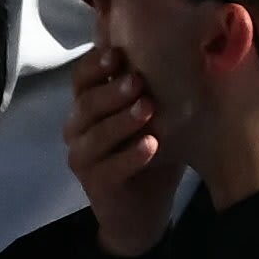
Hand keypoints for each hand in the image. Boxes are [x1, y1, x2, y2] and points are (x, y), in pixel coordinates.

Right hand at [62, 43, 184, 258]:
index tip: (119, 53)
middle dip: (112, 90)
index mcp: (88, 108)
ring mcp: (81, 158)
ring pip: (94, 135)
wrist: (144, 211)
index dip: (95, 64)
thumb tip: (182, 47)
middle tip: (138, 81)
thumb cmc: (151, 155)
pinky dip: (130, 156)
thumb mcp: (157, 118)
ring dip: (121, 121)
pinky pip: (108, 167)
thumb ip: (156, 89)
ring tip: (148, 109)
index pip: (81, 78)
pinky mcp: (93, 185)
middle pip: (85, 103)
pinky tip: (151, 145)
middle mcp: (77, 129)